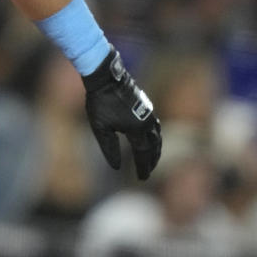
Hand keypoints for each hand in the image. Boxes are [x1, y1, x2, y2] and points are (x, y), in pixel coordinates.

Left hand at [82, 49, 161, 179]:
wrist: (105, 77)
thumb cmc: (100, 102)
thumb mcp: (100, 128)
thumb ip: (109, 148)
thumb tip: (116, 167)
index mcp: (137, 129)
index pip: (143, 154)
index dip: (143, 168)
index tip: (141, 179)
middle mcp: (147, 122)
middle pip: (154, 146)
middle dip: (151, 161)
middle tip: (147, 172)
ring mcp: (148, 112)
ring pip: (157, 136)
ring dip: (155, 149)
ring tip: (151, 159)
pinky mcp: (145, 105)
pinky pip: (155, 126)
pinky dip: (154, 137)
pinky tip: (149, 139)